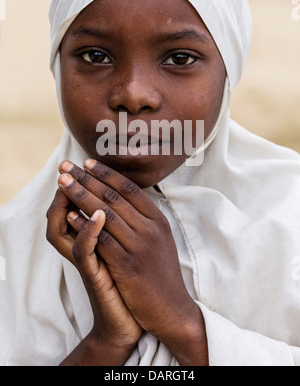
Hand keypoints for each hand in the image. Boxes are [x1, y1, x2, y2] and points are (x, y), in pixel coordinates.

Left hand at [54, 159, 207, 365]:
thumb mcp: (160, 240)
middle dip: (87, 178)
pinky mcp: (128, 266)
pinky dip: (84, 225)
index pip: (129, 188)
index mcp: (158, 220)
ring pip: (105, 213)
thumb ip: (145, 219)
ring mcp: (140, 246)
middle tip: (67, 165)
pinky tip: (69, 215)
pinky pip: (102, 240)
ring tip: (63, 182)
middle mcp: (151, 229)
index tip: (87, 162)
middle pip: (114, 196)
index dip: (106, 174)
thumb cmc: (161, 274)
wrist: (171, 310)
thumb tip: (124, 197)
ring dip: (80, 195)